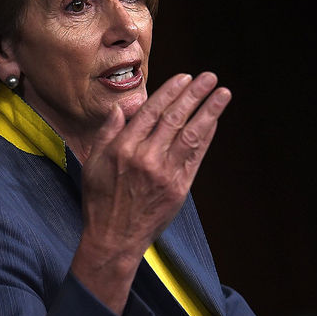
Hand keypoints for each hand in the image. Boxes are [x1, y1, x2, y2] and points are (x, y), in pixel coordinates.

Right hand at [70, 72, 231, 313]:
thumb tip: (124, 108)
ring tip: (223, 93)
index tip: (183, 77)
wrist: (113, 238)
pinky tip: (214, 122)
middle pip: (174, 118)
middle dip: (193, 95)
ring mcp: (165, 174)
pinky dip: (207, 137)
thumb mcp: (93, 163)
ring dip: (210, 111)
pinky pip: (196, 157)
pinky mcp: (179, 189)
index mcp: (122, 149)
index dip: (169, 92)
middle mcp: (145, 158)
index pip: (151, 112)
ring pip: (191, 135)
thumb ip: (108, 133)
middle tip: (209, 77)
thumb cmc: (100, 200)